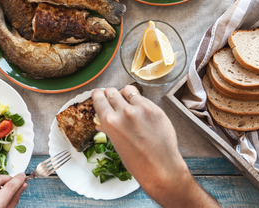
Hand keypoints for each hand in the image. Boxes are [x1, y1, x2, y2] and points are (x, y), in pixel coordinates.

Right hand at [91, 85, 218, 207]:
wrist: (161, 168)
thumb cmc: (137, 162)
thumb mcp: (116, 144)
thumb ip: (108, 128)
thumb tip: (100, 121)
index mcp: (110, 122)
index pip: (99, 98)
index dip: (97, 95)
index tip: (98, 95)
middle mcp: (124, 112)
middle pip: (112, 91)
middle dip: (109, 94)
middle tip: (111, 98)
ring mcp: (141, 109)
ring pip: (128, 90)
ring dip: (124, 94)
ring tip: (126, 101)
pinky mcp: (155, 109)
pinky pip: (142, 98)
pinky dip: (139, 101)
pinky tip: (140, 110)